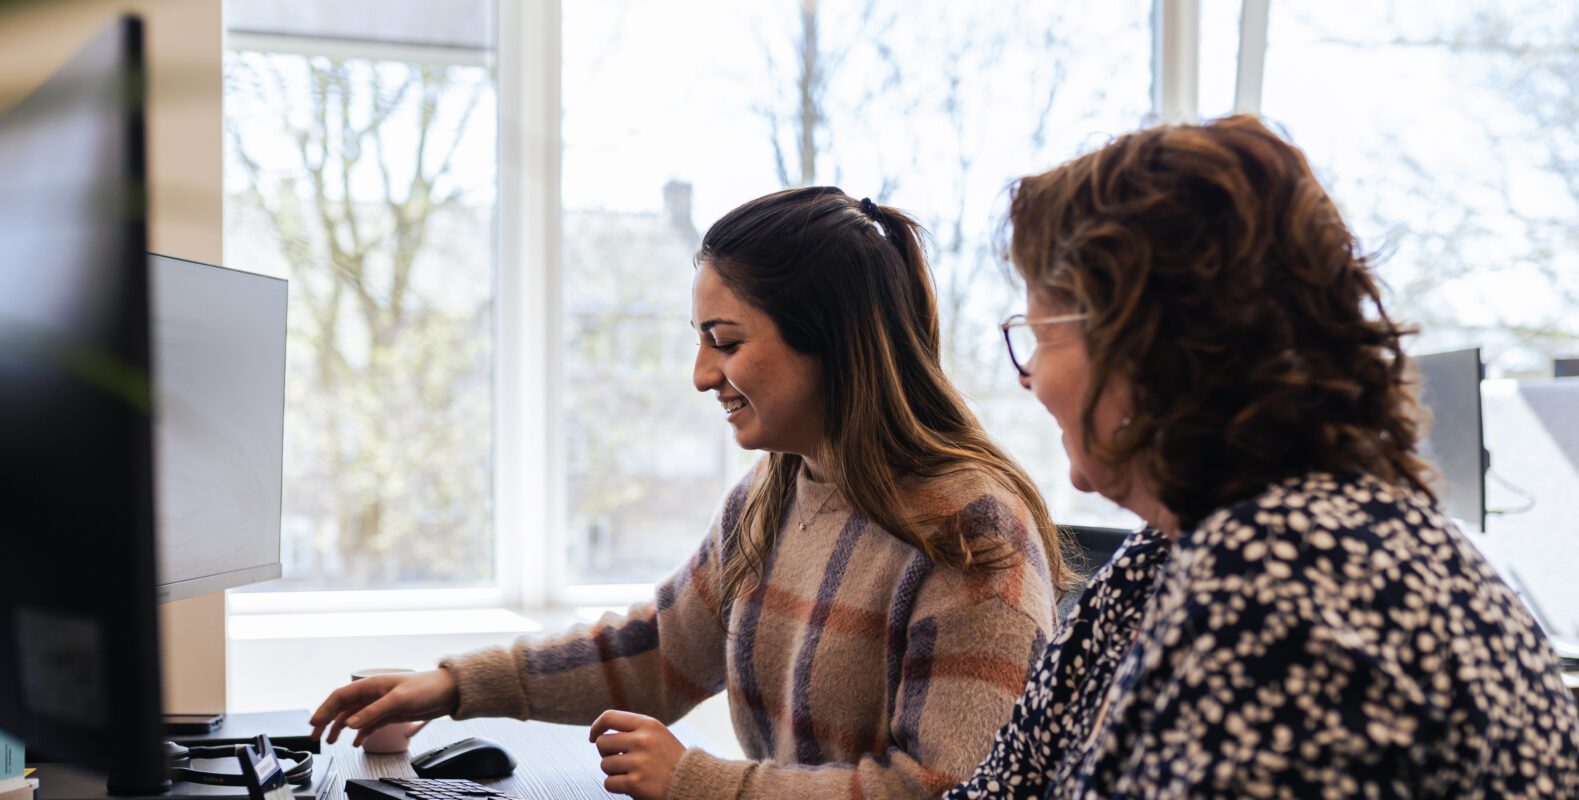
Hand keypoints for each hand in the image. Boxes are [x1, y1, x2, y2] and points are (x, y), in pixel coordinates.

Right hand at [310, 668, 459, 746]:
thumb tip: (350, 724)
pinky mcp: (389, 714)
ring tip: (332, 741)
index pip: (340, 696)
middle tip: (316, 736)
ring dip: (341, 729)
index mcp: (371, 685)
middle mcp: (373, 694)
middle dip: (328, 721)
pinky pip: (368, 725)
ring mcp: (380, 705)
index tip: (314, 722)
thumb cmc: (426, 688)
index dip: (325, 709)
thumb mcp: (398, 700)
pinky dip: (360, 734)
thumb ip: (372, 712)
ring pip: (354, 717)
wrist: (448, 692)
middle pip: (343, 708)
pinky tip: (356, 742)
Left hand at [589, 710, 685, 799]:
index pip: (610, 717)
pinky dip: (616, 786)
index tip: (593, 737)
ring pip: (604, 765)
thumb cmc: (670, 759)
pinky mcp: (635, 783)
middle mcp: (643, 740)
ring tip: (631, 773)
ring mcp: (639, 762)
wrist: (692, 783)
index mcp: (648, 724)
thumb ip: (633, 729)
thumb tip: (599, 733)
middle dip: (606, 753)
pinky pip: (609, 783)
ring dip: (613, 772)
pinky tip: (630, 785)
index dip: (596, 727)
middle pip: (602, 743)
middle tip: (619, 760)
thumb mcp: (657, 734)